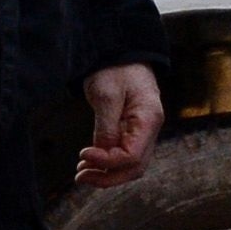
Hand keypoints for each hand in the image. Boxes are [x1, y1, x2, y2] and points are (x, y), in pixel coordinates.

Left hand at [75, 62, 164, 187]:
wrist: (121, 53)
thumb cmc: (115, 69)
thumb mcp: (107, 95)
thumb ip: (106, 128)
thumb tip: (103, 155)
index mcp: (149, 119)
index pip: (132, 156)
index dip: (107, 162)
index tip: (83, 154)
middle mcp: (150, 129)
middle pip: (134, 168)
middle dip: (107, 177)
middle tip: (80, 177)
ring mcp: (143, 132)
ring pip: (130, 166)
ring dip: (106, 173)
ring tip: (81, 173)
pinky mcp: (132, 131)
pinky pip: (124, 156)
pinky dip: (107, 164)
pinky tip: (88, 164)